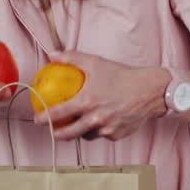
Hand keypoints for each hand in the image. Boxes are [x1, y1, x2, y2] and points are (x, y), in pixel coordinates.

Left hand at [32, 50, 170, 141]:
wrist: (152, 91)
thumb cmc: (123, 75)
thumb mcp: (96, 62)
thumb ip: (72, 58)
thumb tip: (52, 54)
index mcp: (87, 102)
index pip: (58, 114)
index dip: (44, 118)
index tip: (37, 119)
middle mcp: (95, 119)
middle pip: (69, 134)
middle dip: (57, 134)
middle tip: (52, 130)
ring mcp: (107, 129)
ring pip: (86, 135)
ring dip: (80, 132)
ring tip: (75, 127)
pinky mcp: (117, 135)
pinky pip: (103, 135)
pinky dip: (99, 130)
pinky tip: (98, 123)